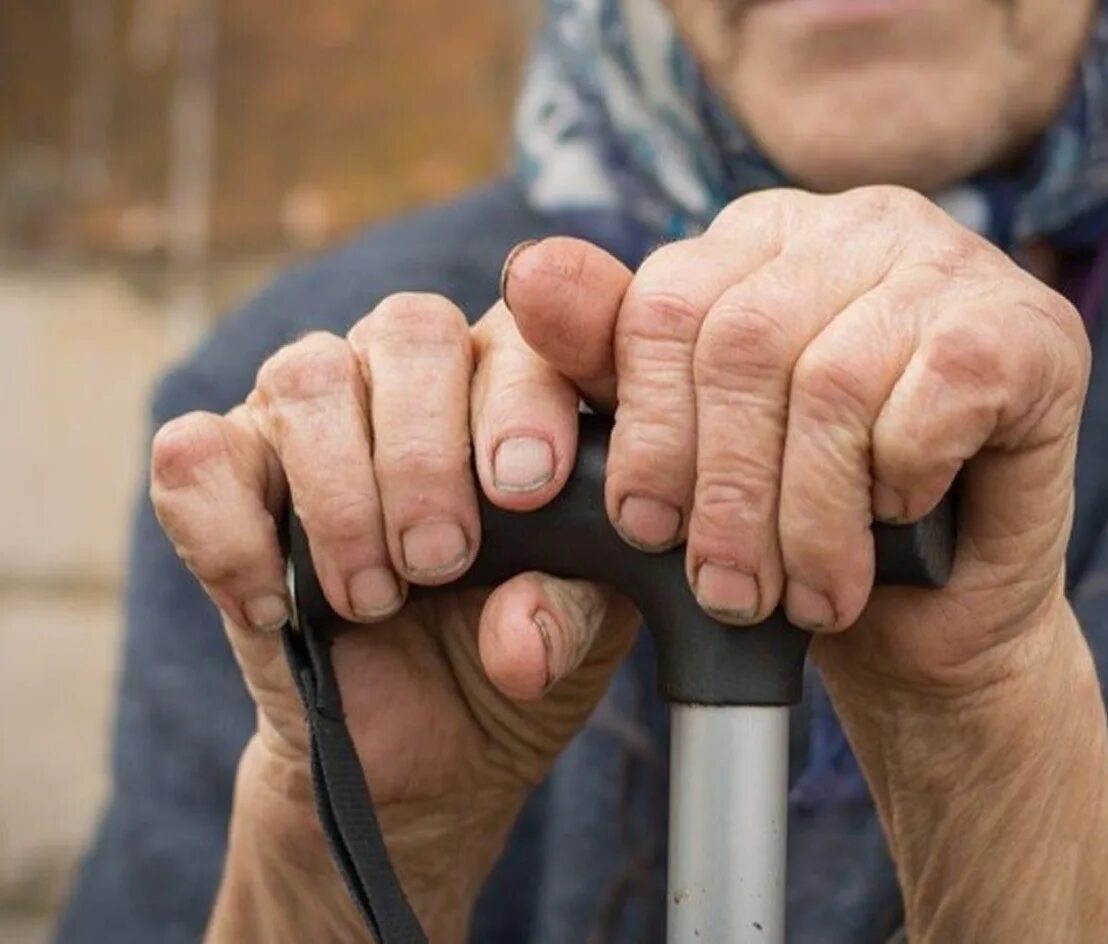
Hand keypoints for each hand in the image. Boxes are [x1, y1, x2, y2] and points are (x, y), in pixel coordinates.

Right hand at [150, 295, 639, 938]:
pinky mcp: (225, 471)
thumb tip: (518, 636)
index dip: (526, 394)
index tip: (530, 489)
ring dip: (342, 498)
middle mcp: (416, 371)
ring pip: (308, 375)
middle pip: (412, 330)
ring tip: (375, 599)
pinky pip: (197, 456)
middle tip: (444, 560)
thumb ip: (568, 611)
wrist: (426, 740)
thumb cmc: (513, 643)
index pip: (529, 328)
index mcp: (519, 383)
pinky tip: (279, 610)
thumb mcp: (575, 634)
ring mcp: (313, 411)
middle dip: (428, 454)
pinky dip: (233, 538)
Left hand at [503, 189, 1107, 941]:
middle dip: (726, 493)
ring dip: (811, 517)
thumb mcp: (691, 452)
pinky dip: (901, 481)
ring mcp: (950, 263)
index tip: (646, 532)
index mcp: (763, 237)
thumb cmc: (803, 526)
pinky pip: (929, 400)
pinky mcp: (1030, 326)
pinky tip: (901, 516)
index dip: (648, 429)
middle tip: (730, 593)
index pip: (668, 300)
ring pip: (833, 382)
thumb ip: (610, 360)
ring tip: (810, 595)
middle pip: (744, 342)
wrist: (933, 613)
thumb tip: (527, 269)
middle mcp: (856, 225)